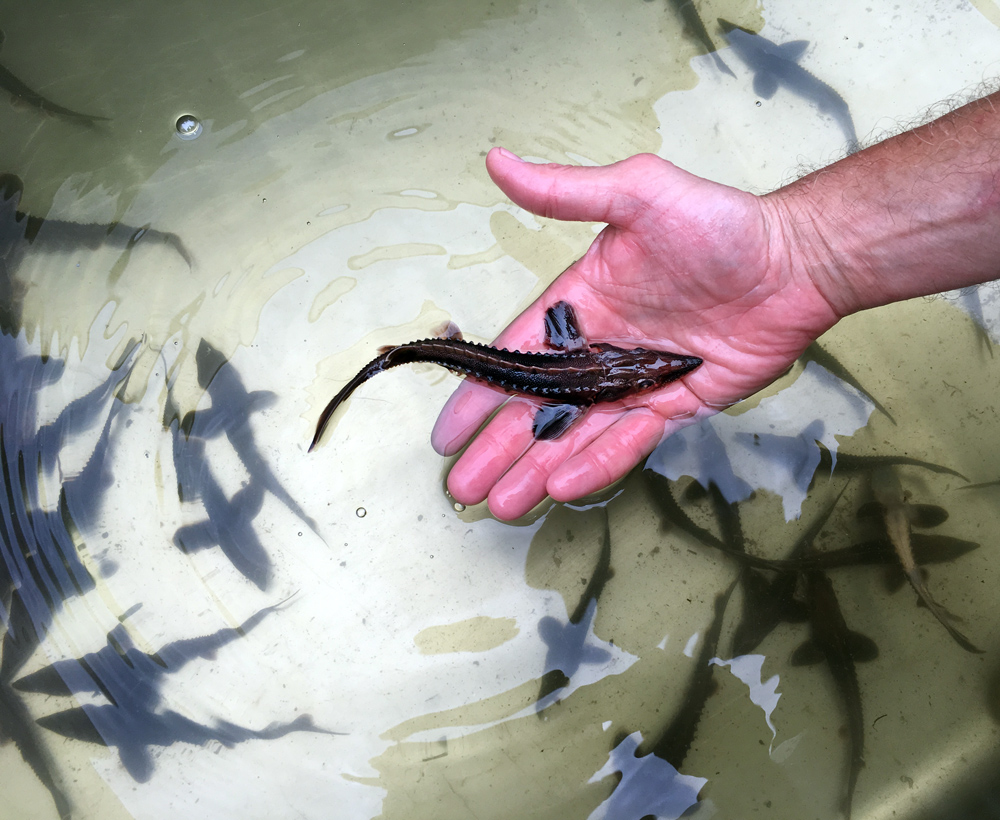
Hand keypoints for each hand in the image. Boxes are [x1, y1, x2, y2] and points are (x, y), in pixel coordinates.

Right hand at [431, 148, 840, 519]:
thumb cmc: (718, 224)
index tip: (447, 431)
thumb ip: (565, 192)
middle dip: (498, 449)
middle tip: (464, 487)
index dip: (479, 396)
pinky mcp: (674, 405)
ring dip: (536, 469)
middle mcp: (600, 349)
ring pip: (576, 435)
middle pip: (537, 409)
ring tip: (501, 504)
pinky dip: (598, 464)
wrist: (795, 262)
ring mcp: (635, 382)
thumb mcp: (636, 193)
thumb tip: (497, 162)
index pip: (516, 358)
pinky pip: (629, 442)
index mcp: (580, 305)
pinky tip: (563, 486)